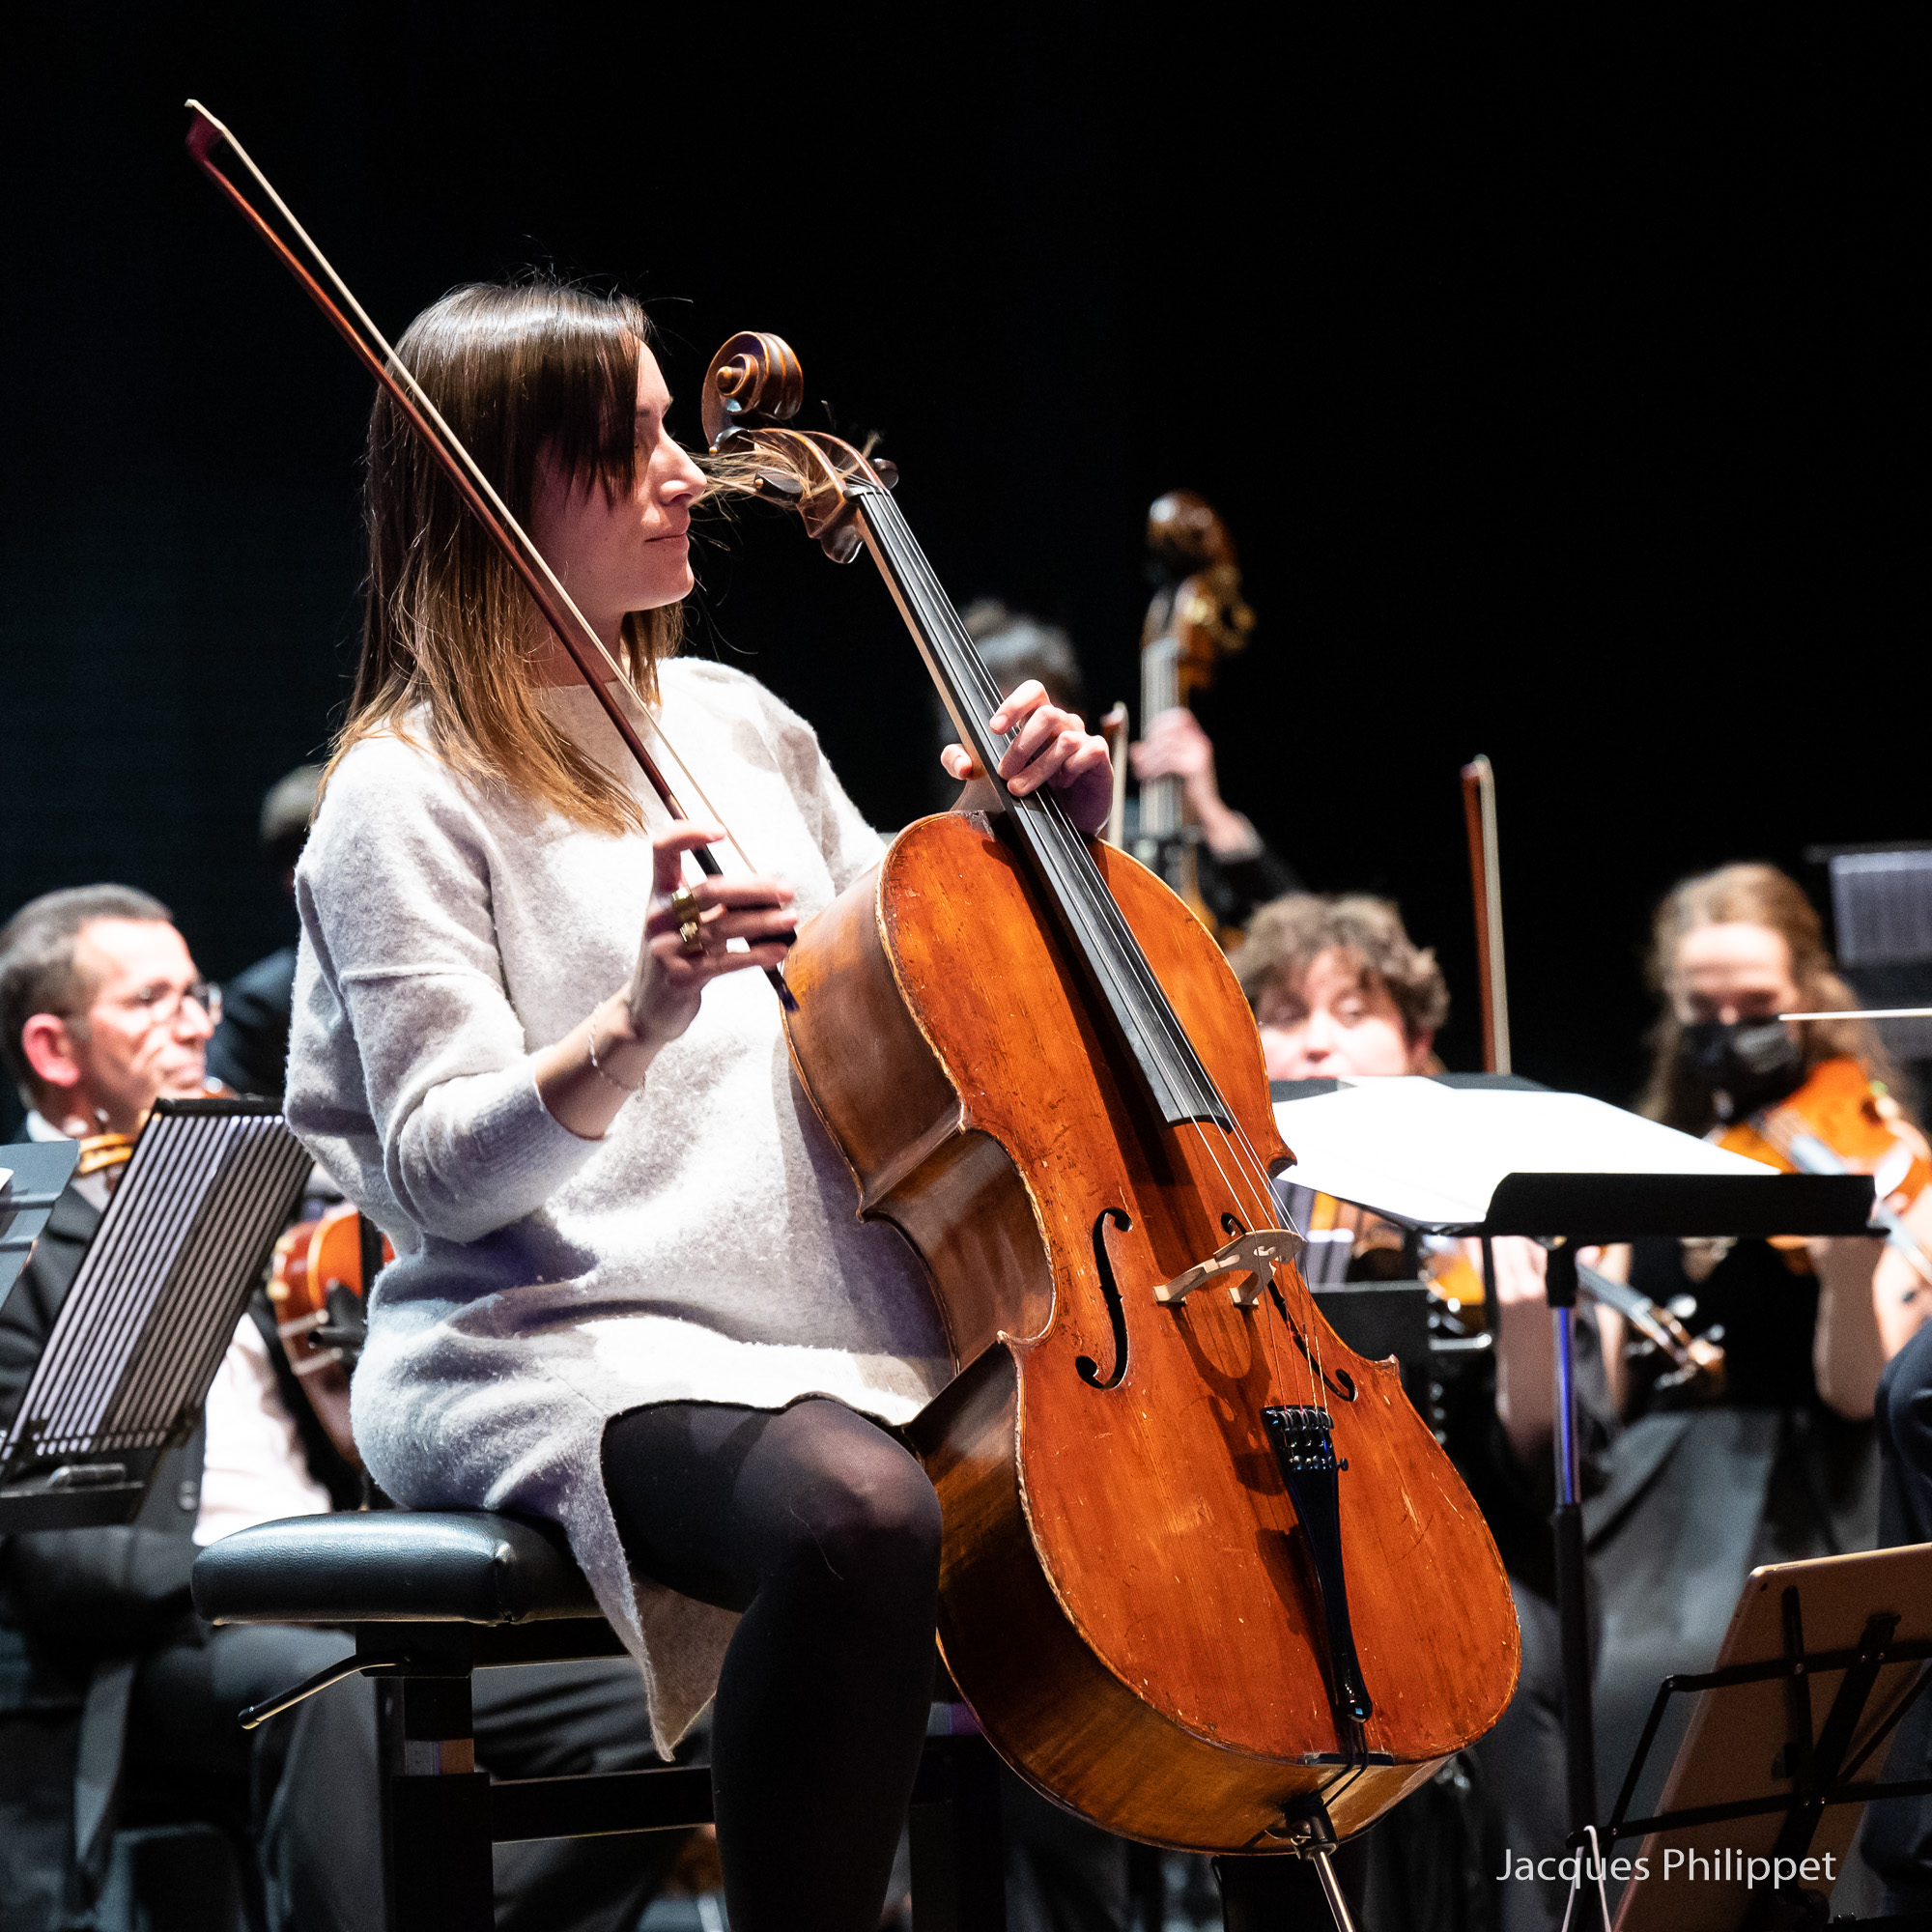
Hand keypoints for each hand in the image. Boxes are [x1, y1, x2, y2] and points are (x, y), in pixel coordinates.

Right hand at [617, 822, 795, 1055]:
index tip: (721, 833)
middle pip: (708, 890)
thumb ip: (716, 905)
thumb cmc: (678, 956)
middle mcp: (658, 917)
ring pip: (723, 927)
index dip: (688, 834)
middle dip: (753, 889)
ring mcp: (667, 948)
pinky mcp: (681, 978)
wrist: (647, 1009)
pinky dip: (756, 955)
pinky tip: (779, 950)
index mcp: (659, 895)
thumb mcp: (686, 924)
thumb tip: (770, 891)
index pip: (663, 850)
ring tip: (791, 919)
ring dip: (763, 922)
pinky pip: (726, 962)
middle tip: (786, 891)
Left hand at [939, 681, 1112, 833]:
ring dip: (1038, 768)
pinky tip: (1062, 784)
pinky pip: (1089, 751)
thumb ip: (960, 762)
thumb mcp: (986, 778)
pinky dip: (1072, 768)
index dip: (1014, 703)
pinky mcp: (1099, 759)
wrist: (1062, 827)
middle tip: (1004, 773)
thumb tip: (963, 766)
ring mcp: (1083, 739)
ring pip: (1064, 739)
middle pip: (1046, 714)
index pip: (1033, 691)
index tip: (994, 729)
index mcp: (1037, 720)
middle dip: (1021, 746)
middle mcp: (1062, 724)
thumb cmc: (1027, 792)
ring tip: (1020, 790)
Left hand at [1130, 706, 1217, 788]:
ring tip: (1141, 772)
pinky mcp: (1196, 768)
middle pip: (1171, 730)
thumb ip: (1153, 757)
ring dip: (1150, 758)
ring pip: (1167, 746)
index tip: (1149, 734)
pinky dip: (1155, 769)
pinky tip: (1148, 779)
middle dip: (1153, 741)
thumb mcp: (1168, 770)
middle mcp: (1201, 743)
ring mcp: (1200, 755)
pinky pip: (1169, 761)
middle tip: (1141, 757)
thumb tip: (1134, 748)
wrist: (1205, 810)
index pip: (1182, 717)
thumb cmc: (1186, 790)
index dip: (1163, 721)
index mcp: (1198, 740)